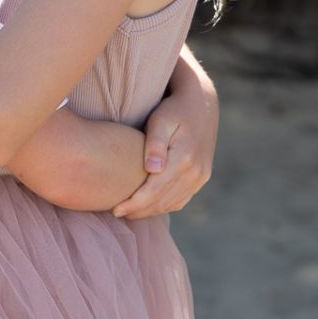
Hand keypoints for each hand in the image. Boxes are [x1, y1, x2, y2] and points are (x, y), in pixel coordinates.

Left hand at [112, 87, 217, 219]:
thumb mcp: (160, 120)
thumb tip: (152, 169)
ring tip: (129, 212)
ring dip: (150, 211)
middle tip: (117, 213)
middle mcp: (195, 172)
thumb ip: (155, 144)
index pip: (154, 190)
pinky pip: (182, 200)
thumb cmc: (172, 110)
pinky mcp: (202, 177)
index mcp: (183, 158)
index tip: (115, 210)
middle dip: (139, 211)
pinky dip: (164, 206)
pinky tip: (148, 206)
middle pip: (162, 201)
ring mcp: (201, 176)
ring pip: (172, 204)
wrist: (201, 105)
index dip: (134, 204)